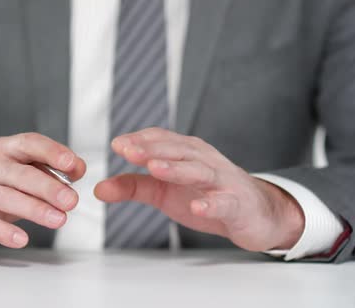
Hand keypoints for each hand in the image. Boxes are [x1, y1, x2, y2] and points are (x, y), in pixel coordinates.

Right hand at [0, 133, 85, 252]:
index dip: (52, 152)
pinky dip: (4, 232)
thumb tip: (78, 168)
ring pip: (6, 198)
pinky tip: (23, 239)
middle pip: (21, 174)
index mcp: (6, 148)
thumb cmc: (2, 185)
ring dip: (35, 209)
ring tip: (59, 219)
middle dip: (48, 187)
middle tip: (71, 201)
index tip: (72, 164)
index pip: (30, 143)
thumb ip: (53, 168)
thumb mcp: (26, 171)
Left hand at [94, 128, 304, 251]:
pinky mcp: (237, 204)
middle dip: (151, 149)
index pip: (162, 139)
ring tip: (154, 169)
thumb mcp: (164, 192)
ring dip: (177, 169)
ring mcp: (223, 181)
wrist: (255, 213)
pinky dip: (212, 204)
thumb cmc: (207, 196)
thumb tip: (99, 188)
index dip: (140, 140)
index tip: (117, 144)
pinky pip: (225, 203)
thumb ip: (133, 187)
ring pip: (199, 171)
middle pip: (177, 151)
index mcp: (187, 153)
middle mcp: (205, 160)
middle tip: (127, 150)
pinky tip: (197, 207)